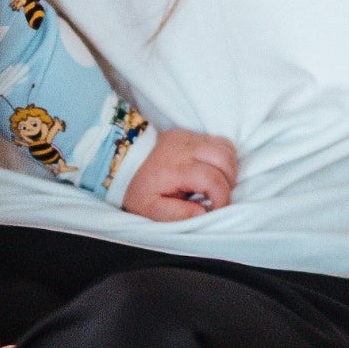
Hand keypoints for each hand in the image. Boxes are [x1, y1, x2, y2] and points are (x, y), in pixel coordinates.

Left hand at [122, 128, 237, 220]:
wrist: (119, 159)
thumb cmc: (136, 187)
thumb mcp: (150, 209)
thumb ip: (177, 214)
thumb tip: (203, 212)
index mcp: (176, 169)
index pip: (212, 179)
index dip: (222, 198)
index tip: (215, 209)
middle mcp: (186, 149)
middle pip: (225, 159)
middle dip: (229, 181)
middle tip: (217, 195)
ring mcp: (189, 137)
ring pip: (226, 147)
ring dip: (229, 168)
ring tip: (216, 183)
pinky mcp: (189, 133)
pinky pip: (218, 141)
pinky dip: (223, 157)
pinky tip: (211, 169)